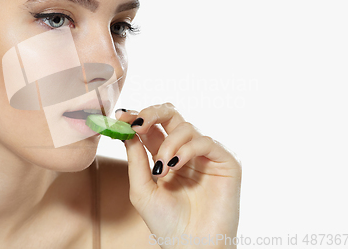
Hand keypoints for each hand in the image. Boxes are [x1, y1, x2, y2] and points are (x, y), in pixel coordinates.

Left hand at [117, 103, 241, 248]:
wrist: (191, 247)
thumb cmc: (166, 224)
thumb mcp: (142, 189)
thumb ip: (135, 159)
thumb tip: (127, 130)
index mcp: (165, 156)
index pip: (153, 126)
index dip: (138, 117)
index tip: (122, 117)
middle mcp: (185, 152)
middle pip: (171, 115)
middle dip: (152, 113)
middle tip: (138, 124)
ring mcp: (206, 156)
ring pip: (186, 127)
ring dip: (168, 144)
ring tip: (162, 169)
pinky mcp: (225, 162)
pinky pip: (205, 141)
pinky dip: (187, 149)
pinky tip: (176, 165)